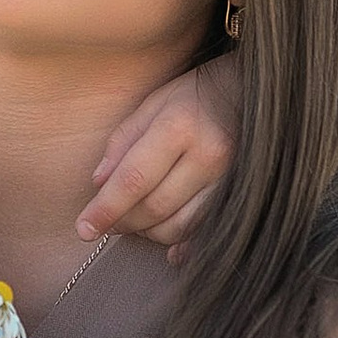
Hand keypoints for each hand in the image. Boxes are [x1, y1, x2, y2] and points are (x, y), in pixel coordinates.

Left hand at [76, 51, 236, 252]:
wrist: (254, 92)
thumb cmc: (194, 96)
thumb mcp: (153, 104)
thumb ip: (123, 142)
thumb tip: (99, 183)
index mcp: (178, 128)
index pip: (133, 179)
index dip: (106, 208)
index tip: (84, 229)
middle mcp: (208, 156)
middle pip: (154, 207)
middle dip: (124, 222)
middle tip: (108, 222)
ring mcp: (229, 179)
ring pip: (179, 226)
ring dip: (149, 233)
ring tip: (135, 222)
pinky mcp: (241, 194)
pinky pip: (204, 231)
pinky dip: (180, 243)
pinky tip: (166, 245)